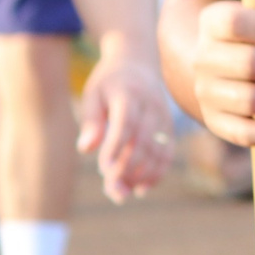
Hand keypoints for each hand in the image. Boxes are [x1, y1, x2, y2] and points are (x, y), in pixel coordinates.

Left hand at [78, 45, 174, 202]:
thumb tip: (85, 149)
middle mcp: (151, 106)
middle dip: (127, 169)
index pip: (125, 123)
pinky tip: (141, 188)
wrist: (138, 62)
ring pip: (158, 151)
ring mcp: (164, 117)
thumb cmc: (109, 82)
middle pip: (143, 142)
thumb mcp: (93, 94)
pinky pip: (168, 153)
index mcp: (129, 94)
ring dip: (141, 175)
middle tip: (111, 190)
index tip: (104, 169)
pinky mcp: (169, 127)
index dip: (116, 147)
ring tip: (123, 193)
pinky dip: (157, 173)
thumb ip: (91, 121)